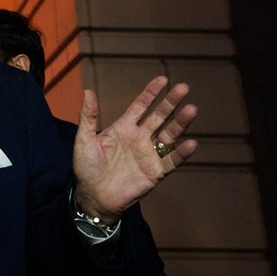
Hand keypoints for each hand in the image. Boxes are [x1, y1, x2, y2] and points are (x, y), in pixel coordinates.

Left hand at [72, 76, 197, 223]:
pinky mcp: (155, 172)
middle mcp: (139, 138)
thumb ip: (88, 117)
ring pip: (169, 135)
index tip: (163, 79)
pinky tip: (191, 143)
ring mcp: (149, 154)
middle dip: (171, 102)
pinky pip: (171, 161)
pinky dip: (182, 153)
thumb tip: (87, 91)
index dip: (151, 93)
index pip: (141, 106)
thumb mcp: (84, 139)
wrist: (92, 196)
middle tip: (184, 87)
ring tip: (191, 110)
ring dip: (181, 123)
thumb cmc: (86, 167)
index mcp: (124, 128)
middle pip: (159, 117)